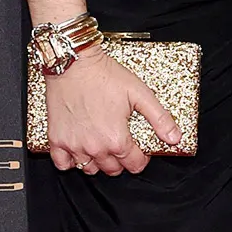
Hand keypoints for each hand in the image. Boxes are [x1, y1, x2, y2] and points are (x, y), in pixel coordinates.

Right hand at [45, 43, 182, 174]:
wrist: (73, 62)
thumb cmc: (104, 75)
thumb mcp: (140, 93)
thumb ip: (160, 118)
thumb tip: (174, 138)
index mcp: (116, 138)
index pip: (134, 165)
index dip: (141, 158)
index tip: (139, 149)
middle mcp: (95, 146)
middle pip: (113, 170)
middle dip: (122, 160)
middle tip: (122, 143)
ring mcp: (74, 145)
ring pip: (90, 169)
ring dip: (99, 162)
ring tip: (102, 145)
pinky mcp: (56, 139)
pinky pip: (63, 164)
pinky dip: (72, 161)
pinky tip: (80, 149)